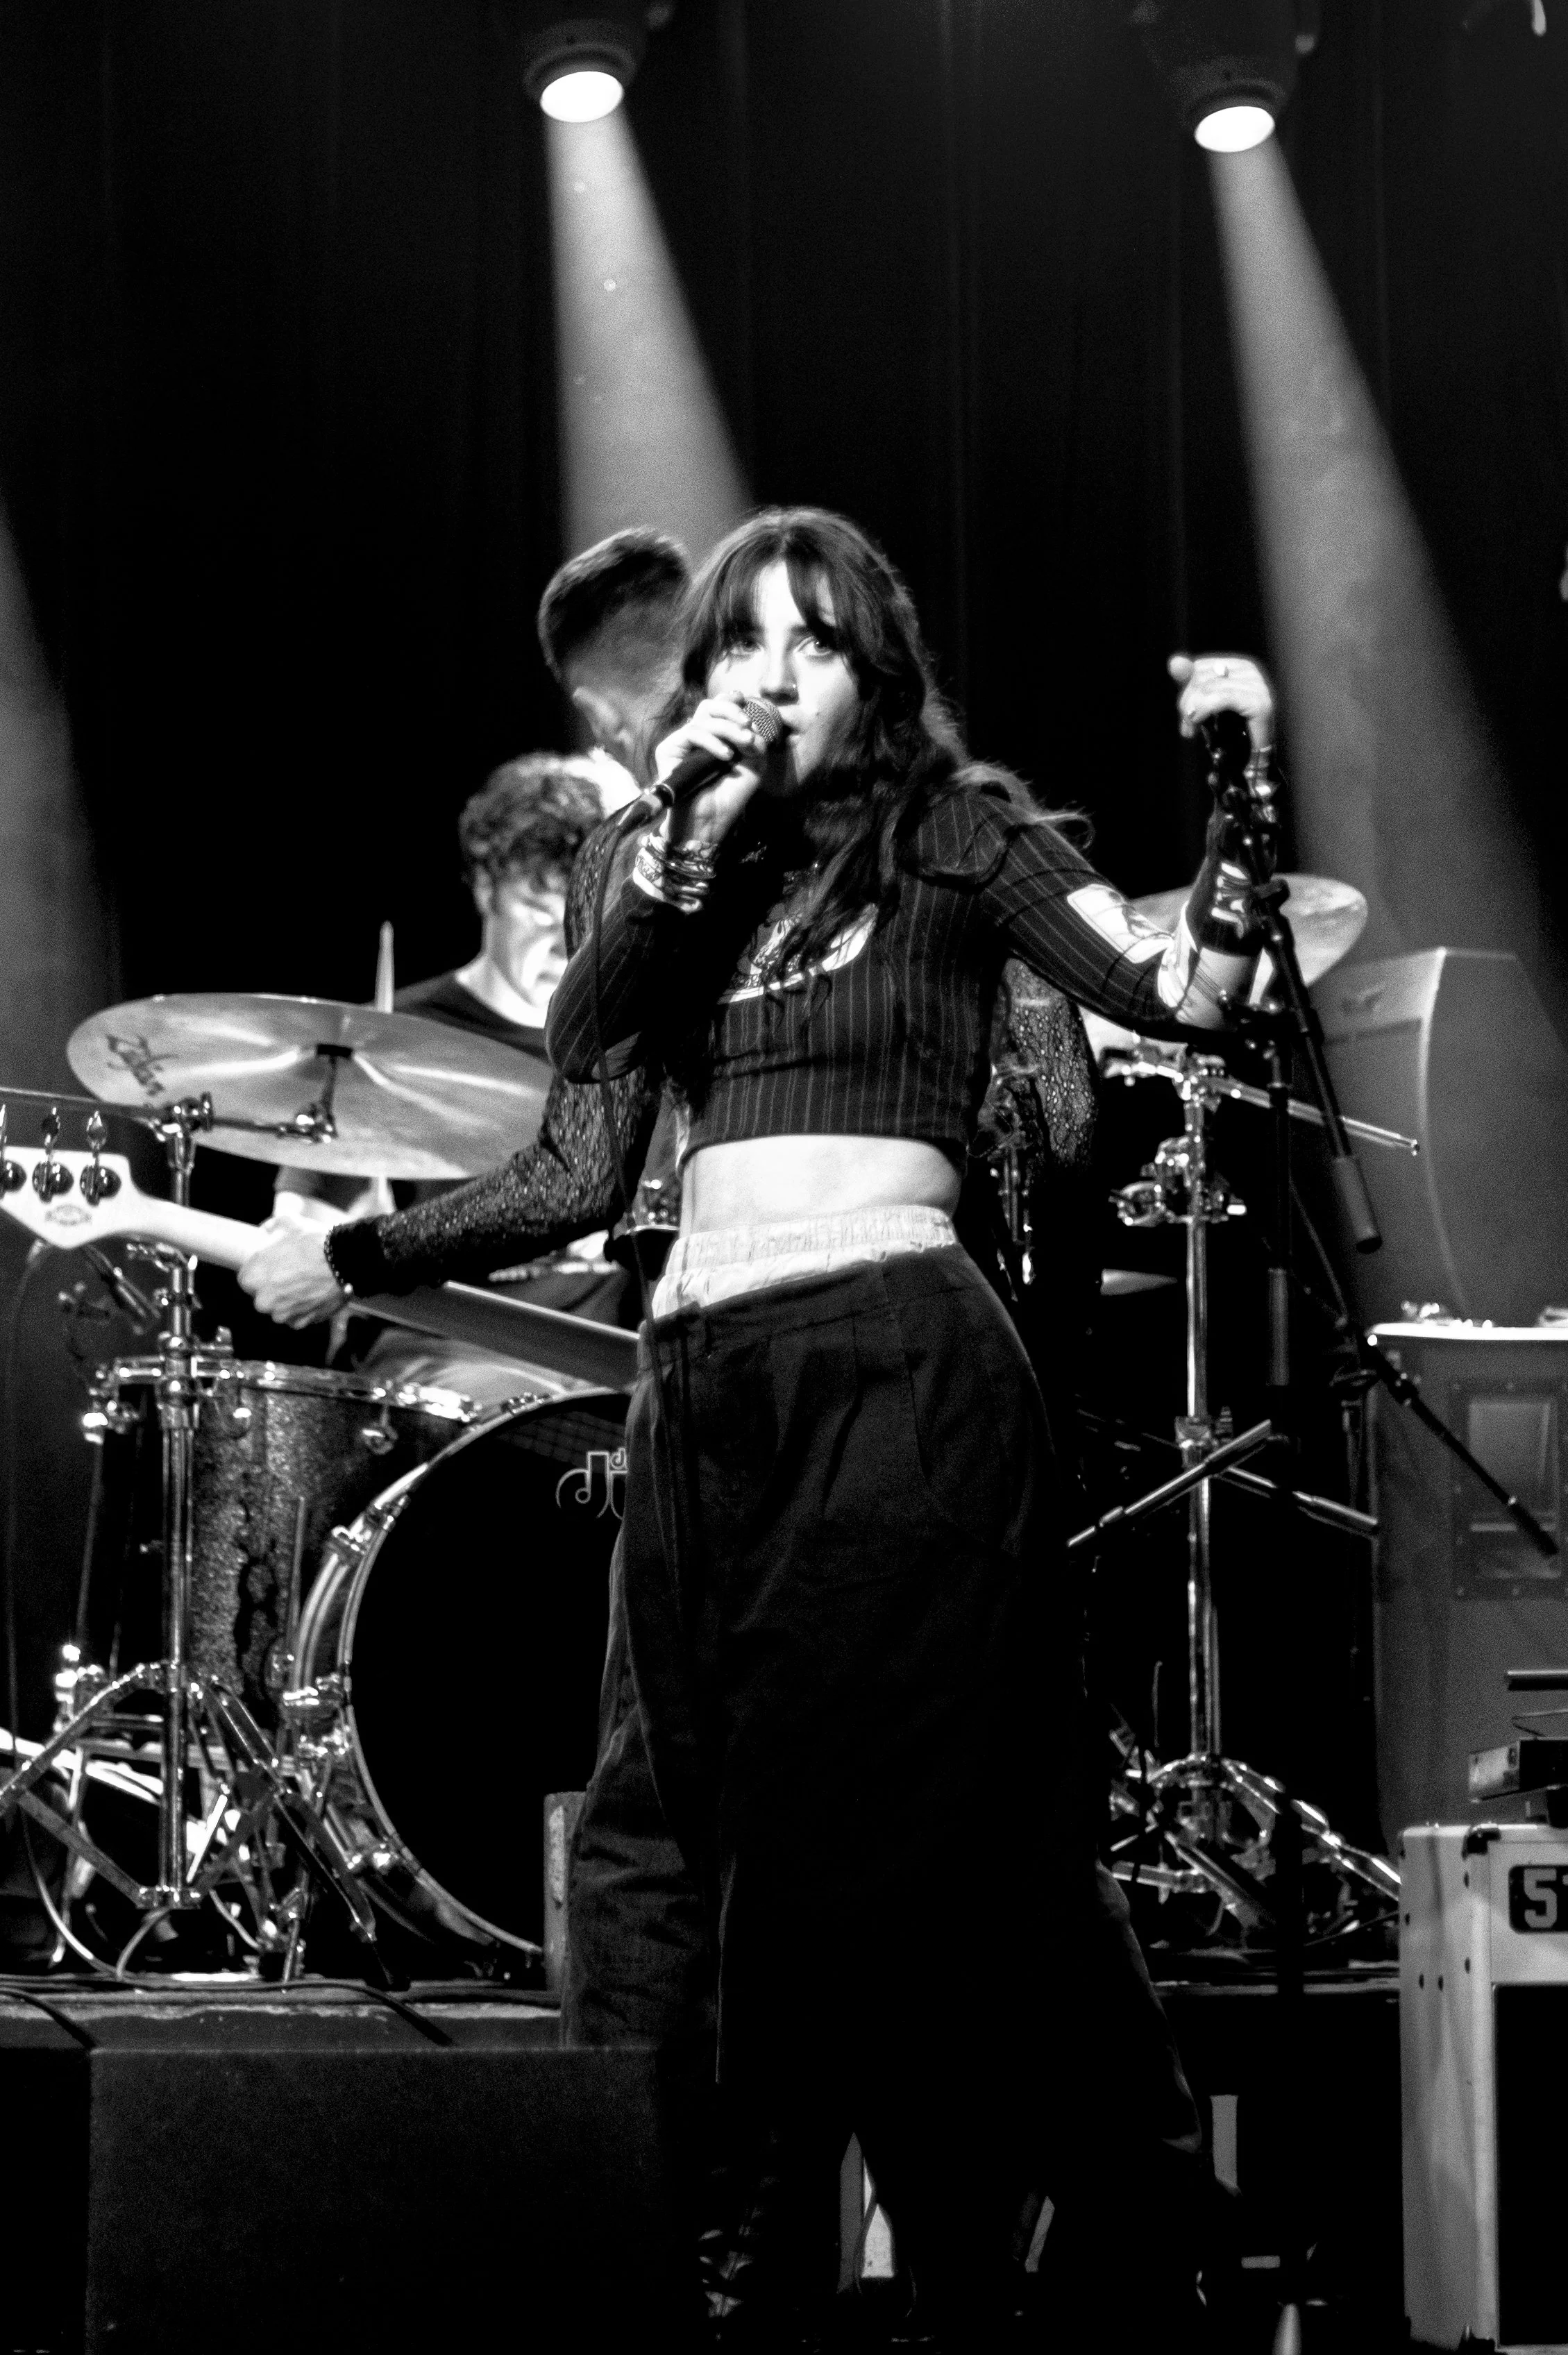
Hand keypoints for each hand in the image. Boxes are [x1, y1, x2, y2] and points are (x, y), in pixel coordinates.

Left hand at [238, 1220, 347, 1327]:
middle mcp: (263, 1300)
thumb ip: (269, 1228)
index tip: (272, 1266)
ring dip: (288, 1298)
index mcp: (252, 1277)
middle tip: (292, 1272)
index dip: (261, 1271)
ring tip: (305, 1282)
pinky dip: (303, 1308)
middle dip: (274, 1286)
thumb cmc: (313, 1242)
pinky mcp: (301, 1322)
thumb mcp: (286, 1222)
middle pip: (262, 1296)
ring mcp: (282, 1314)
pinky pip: (297, 1316)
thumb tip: (265, 1232)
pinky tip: (313, 1292)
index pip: (246, 1278)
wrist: (344, 1260)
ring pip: (280, 1307)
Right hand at [651, 695, 782, 847]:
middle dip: (732, 710)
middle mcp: (696, 737)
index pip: (718, 709)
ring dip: (729, 727)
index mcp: (714, 737)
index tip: (744, 699)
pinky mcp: (668, 750)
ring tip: (745, 741)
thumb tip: (752, 723)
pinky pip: (691, 732)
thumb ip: (756, 741)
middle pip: (709, 706)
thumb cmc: (730, 797)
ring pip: (703, 718)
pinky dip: (712, 741)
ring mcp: (681, 743)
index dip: (730, 700)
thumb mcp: (754, 766)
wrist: (710, 822)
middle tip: (748, 724)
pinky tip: (727, 755)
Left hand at [1168, 653, 1274, 754]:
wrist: (1250, 758)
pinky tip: (1196, 726)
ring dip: (1191, 714)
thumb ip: (1190, 682)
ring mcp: (1257, 686)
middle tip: (1187, 727)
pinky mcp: (1259, 703)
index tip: (1185, 714)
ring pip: (1207, 689)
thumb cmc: (1229, 731)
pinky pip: (1220, 699)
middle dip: (1187, 704)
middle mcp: (1251, 671)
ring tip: (1190, 730)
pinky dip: (1201, 712)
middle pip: (1201, 678)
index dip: (1186, 691)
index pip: (1200, 667)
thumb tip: (1174, 661)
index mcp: (1239, 666)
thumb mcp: (1203, 704)